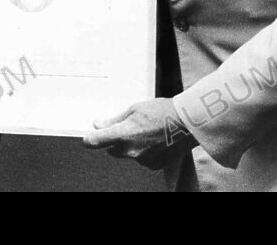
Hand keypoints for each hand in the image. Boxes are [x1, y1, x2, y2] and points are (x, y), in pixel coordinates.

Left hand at [82, 98, 196, 169]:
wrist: (188, 123)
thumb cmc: (162, 112)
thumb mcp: (134, 109)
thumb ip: (114, 120)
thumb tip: (98, 125)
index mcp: (124, 134)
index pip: (96, 141)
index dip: (90, 139)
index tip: (88, 138)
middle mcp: (131, 151)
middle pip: (113, 149)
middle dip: (115, 141)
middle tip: (128, 127)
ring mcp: (143, 160)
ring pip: (129, 154)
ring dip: (132, 146)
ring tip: (148, 131)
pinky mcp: (154, 166)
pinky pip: (142, 159)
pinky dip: (145, 152)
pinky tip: (155, 140)